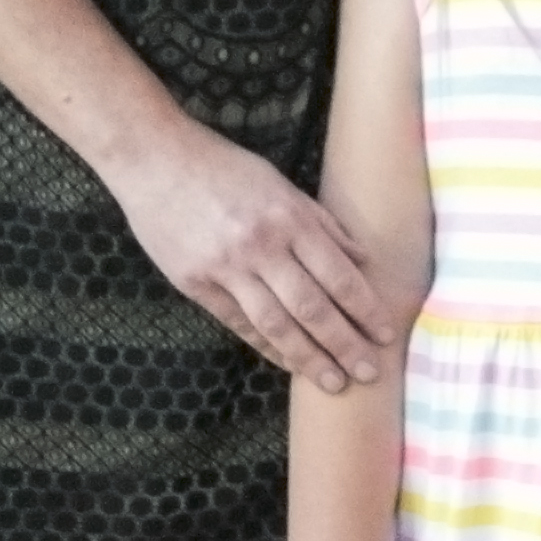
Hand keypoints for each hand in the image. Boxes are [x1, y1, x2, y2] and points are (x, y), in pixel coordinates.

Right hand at [114, 116, 396, 392]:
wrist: (154, 159)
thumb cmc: (224, 166)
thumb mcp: (280, 182)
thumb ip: (321, 222)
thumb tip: (362, 258)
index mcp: (289, 217)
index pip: (338, 275)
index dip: (364, 309)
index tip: (385, 335)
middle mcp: (261, 246)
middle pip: (312, 307)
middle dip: (344, 344)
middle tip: (369, 371)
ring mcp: (226, 268)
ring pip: (276, 325)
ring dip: (308, 358)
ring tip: (333, 381)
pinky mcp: (195, 283)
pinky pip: (238, 323)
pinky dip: (266, 347)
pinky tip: (287, 363)